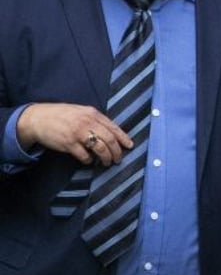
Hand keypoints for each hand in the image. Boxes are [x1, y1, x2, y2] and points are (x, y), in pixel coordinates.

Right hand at [17, 103, 132, 165]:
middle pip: (109, 139)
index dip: (123, 138)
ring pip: (100, 148)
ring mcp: (78, 133)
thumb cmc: (61, 115)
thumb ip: (95, 120)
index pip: (113, 127)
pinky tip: (89, 160)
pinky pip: (84, 155)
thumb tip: (111, 132)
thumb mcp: (81, 112)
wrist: (38, 118)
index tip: (130, 146)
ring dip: (106, 157)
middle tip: (118, 159)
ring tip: (107, 162)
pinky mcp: (68, 143)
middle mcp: (87, 122)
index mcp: (92, 114)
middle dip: (116, 151)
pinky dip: (89, 160)